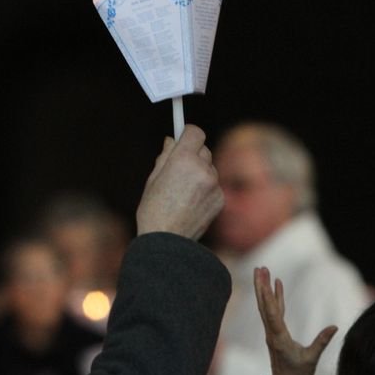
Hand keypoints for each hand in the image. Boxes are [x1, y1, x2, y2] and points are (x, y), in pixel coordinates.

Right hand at [136, 125, 222, 239]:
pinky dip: (206, 189)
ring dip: (201, 172)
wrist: (167, 242)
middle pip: (204, 149)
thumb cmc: (153, 210)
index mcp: (183, 160)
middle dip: (194, 154)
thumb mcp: (153, 179)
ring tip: (183, 191)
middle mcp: (202, 169)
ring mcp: (214, 185)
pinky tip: (192, 203)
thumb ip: (165, 156)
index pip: (195, 132)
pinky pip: (214, 185)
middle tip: (180, 166)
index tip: (183, 136)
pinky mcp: (221, 199)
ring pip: (210, 168)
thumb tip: (171, 140)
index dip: (188, 133)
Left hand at [253, 266, 337, 374]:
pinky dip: (276, 297)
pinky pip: (275, 310)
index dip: (269, 298)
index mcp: (279, 339)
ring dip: (264, 288)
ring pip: (267, 306)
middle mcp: (272, 333)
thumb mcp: (312, 359)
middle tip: (258, 269)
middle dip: (261, 287)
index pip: (273, 315)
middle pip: (264, 306)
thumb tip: (335, 327)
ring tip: (262, 270)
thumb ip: (321, 342)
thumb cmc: (298, 374)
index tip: (265, 283)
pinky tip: (277, 283)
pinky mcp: (276, 331)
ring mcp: (272, 331)